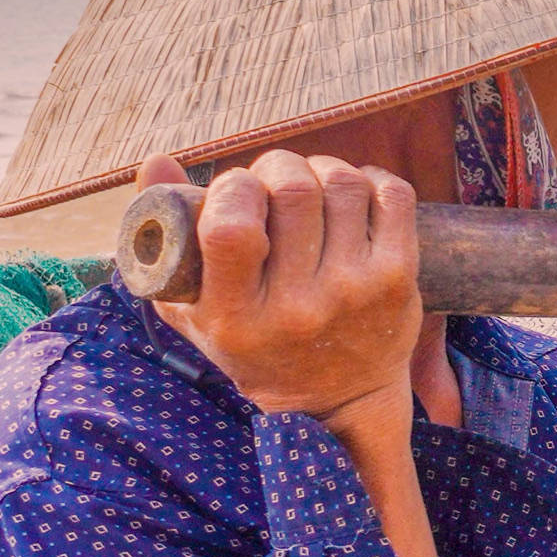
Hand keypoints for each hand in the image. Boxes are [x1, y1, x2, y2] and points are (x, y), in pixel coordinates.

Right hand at [162, 152, 424, 425]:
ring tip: (309, 186)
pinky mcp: (399, 278)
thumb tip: (157, 160)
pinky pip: (391, 195)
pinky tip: (352, 192)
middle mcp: (299, 306)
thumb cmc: (254, 343)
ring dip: (322, 169)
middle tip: (273, 181)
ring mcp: (355, 291)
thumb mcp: (191, 306)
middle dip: (277, 167)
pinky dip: (370, 178)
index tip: (236, 193)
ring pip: (342, 184)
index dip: (232, 188)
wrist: (342, 396)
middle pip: (293, 191)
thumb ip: (163, 237)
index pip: (232, 227)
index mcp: (236, 316)